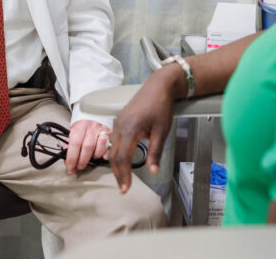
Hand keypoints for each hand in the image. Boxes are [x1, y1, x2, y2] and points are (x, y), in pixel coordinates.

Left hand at [65, 119, 111, 173]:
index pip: (75, 144)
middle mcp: (92, 127)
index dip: (72, 158)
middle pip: (87, 147)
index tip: (70, 167)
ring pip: (100, 147)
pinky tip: (102, 156)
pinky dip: (105, 154)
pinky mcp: (110, 135)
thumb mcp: (72, 133)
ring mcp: (102, 130)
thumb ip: (68, 144)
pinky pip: (109, 147)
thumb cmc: (82, 129)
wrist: (93, 119)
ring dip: (95, 156)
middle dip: (82, 161)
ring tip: (91, 156)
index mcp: (80, 126)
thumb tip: (65, 158)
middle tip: (79, 167)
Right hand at [109, 68, 178, 193]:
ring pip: (112, 148)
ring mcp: (118, 122)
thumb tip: (153, 171)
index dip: (124, 175)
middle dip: (118, 173)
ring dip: (116, 164)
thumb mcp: (162, 131)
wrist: (158, 86)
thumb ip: (156, 152)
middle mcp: (120, 126)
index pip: (122, 158)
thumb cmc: (161, 106)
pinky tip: (122, 160)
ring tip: (123, 177)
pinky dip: (116, 153)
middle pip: (113, 156)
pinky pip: (114, 140)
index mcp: (130, 129)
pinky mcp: (119, 120)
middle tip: (123, 188)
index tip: (126, 188)